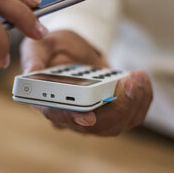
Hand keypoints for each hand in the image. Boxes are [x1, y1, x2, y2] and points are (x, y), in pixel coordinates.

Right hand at [20, 30, 152, 135]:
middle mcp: (69, 116)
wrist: (72, 50)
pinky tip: (141, 79)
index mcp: (45, 102)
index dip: (71, 118)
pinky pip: (131, 116)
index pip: (56, 116)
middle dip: (116, 107)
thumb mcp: (38, 46)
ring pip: (115, 125)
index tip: (88, 117)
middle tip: (129, 82)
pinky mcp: (111, 111)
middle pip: (94, 127)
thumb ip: (34, 58)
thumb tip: (31, 72)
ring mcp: (92, 117)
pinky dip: (142, 99)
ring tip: (137, 76)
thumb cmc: (51, 49)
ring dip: (133, 103)